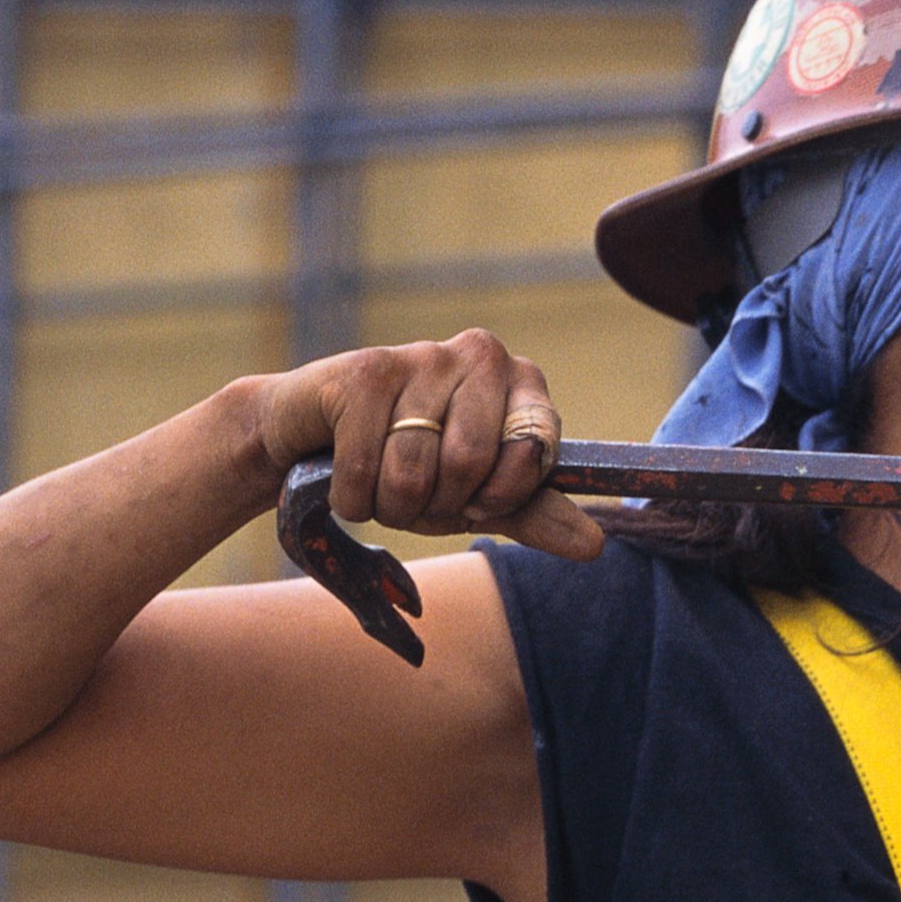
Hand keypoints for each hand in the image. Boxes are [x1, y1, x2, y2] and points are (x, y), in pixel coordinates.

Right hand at [243, 326, 602, 559]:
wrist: (306, 443)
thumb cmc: (406, 468)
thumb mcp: (478, 498)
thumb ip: (535, 515)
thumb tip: (594, 546)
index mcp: (521, 382)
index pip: (535, 452)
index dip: (499, 495)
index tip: (475, 498)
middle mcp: (480, 355)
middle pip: (470, 464)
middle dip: (436, 503)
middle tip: (418, 492)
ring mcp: (420, 355)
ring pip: (415, 471)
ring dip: (390, 504)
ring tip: (380, 483)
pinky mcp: (363, 370)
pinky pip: (366, 467)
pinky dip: (352, 495)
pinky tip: (344, 474)